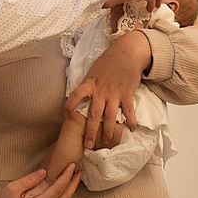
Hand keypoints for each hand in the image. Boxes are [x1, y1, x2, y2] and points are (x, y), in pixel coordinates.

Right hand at [0, 163, 80, 197]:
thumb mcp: (12, 189)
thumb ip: (30, 180)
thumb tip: (44, 172)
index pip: (57, 189)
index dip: (66, 176)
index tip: (72, 165)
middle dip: (74, 184)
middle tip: (80, 171)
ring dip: (69, 190)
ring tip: (74, 178)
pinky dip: (61, 195)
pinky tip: (62, 188)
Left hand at [68, 33, 152, 149]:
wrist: (127, 52)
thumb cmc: (109, 60)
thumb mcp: (93, 70)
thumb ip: (88, 84)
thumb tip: (80, 95)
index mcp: (90, 84)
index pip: (75, 96)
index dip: (69, 106)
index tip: (66, 116)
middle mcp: (101, 92)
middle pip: (94, 115)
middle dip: (91, 132)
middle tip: (88, 145)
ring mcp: (114, 94)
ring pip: (110, 117)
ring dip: (108, 131)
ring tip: (106, 142)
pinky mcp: (127, 94)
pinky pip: (128, 110)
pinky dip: (131, 120)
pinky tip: (131, 129)